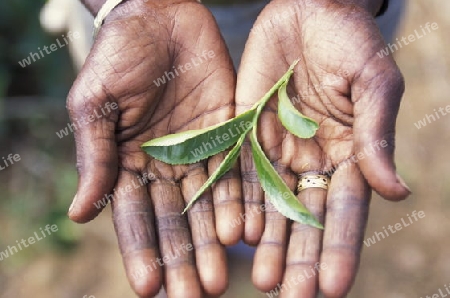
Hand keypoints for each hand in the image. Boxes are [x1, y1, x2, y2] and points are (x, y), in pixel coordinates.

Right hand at [67, 0, 241, 296]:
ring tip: (219, 278)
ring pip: (208, 205)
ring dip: (213, 241)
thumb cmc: (118, 53)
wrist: (160, 13)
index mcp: (129, 161)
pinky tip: (244, 232)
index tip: (148, 288)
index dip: (140, 251)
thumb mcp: (95, 104)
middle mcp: (166, 164)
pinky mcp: (230, 132)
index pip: (133, 216)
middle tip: (193, 295)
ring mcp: (200, 150)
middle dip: (182, 258)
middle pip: (174, 220)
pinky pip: (237, 172)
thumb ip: (95, 158)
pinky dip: (241, 202)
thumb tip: (79, 214)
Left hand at [236, 0, 409, 296]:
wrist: (308, 8)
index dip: (339, 247)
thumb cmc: (350, 40)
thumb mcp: (372, 85)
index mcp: (348, 153)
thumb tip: (396, 192)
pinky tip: (234, 233)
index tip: (333, 287)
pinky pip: (240, 173)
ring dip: (266, 241)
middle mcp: (311, 159)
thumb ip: (376, 137)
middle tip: (289, 297)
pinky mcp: (245, 133)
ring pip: (270, 204)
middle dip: (298, 257)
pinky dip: (238, 203)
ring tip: (261, 278)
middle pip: (305, 217)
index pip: (344, 210)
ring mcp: (277, 149)